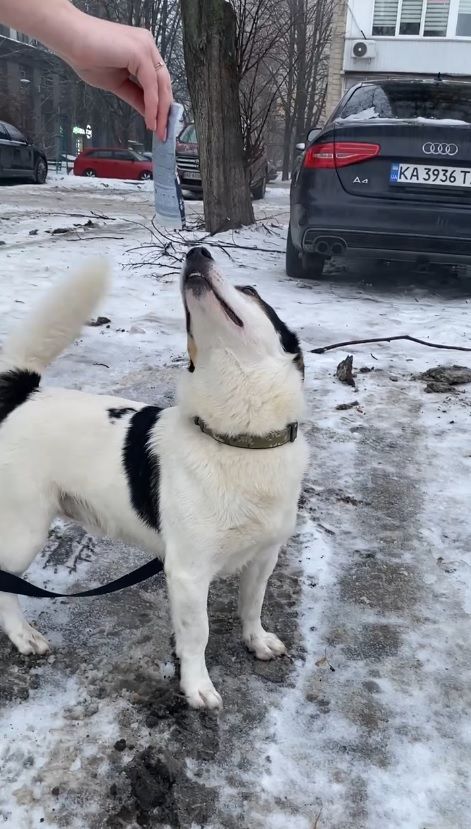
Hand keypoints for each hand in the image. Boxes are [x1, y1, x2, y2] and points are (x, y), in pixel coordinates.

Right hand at [65, 18, 172, 138]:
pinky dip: (152, 105)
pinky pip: (151, 84)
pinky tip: (150, 119)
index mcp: (143, 50)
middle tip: (163, 133)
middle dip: (165, 110)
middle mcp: (147, 45)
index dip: (162, 104)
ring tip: (158, 130)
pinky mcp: (140, 52)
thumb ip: (135, 96)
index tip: (161, 124)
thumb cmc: (87, 57)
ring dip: (161, 111)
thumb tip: (148, 112)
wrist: (70, 40)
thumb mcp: (117, 83)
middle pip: (164, 83)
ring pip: (161, 84)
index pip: (159, 80)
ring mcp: (145, 46)